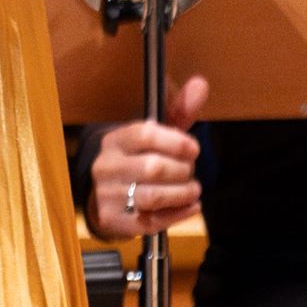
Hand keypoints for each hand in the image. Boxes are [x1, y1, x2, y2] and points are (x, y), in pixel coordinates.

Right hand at [86, 76, 209, 242]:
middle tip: (191, 171)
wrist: (106, 196)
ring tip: (193, 189)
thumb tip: (201, 85)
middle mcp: (106, 166)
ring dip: (182, 193)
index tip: (194, 148)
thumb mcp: (155, 134)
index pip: (144, 135)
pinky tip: (190, 207)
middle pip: (153, 168)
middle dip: (182, 170)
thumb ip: (179, 111)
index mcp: (115, 140)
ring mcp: (107, 195)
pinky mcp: (114, 220)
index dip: (175, 141)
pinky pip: (150, 221)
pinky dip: (177, 214)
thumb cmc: (138, 160)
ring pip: (153, 196)